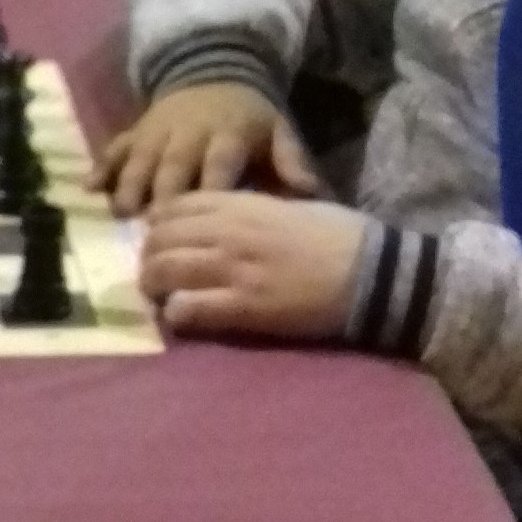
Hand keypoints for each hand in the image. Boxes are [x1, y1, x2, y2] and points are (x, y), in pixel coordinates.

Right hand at [102, 82, 317, 214]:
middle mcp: (188, 132)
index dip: (211, 190)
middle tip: (155, 229)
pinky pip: (116, 147)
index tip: (206, 224)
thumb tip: (310, 192)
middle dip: (163, 194)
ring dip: (129, 185)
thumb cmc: (248, 116)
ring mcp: (157, 130)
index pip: (218, 165)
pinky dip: (102, 167)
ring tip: (121, 213)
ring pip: (140, 159)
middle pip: (173, 165)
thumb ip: (291, 160)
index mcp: (226, 135)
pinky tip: (88, 188)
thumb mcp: (278, 130)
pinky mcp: (136, 129)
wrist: (214, 69)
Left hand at [138, 190, 369, 340]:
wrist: (372, 272)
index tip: (161, 236)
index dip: (159, 222)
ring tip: (162, 296)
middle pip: (160, 238)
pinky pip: (187, 309)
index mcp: (242, 204)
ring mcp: (233, 270)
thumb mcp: (289, 204)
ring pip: (163, 271)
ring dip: (154, 285)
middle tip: (156, 271)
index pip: (175, 205)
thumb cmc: (339, 234)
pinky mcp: (243, 308)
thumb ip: (250, 208)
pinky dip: (177, 314)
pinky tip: (184, 317)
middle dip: (150, 256)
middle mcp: (228, 233)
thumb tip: (222, 217)